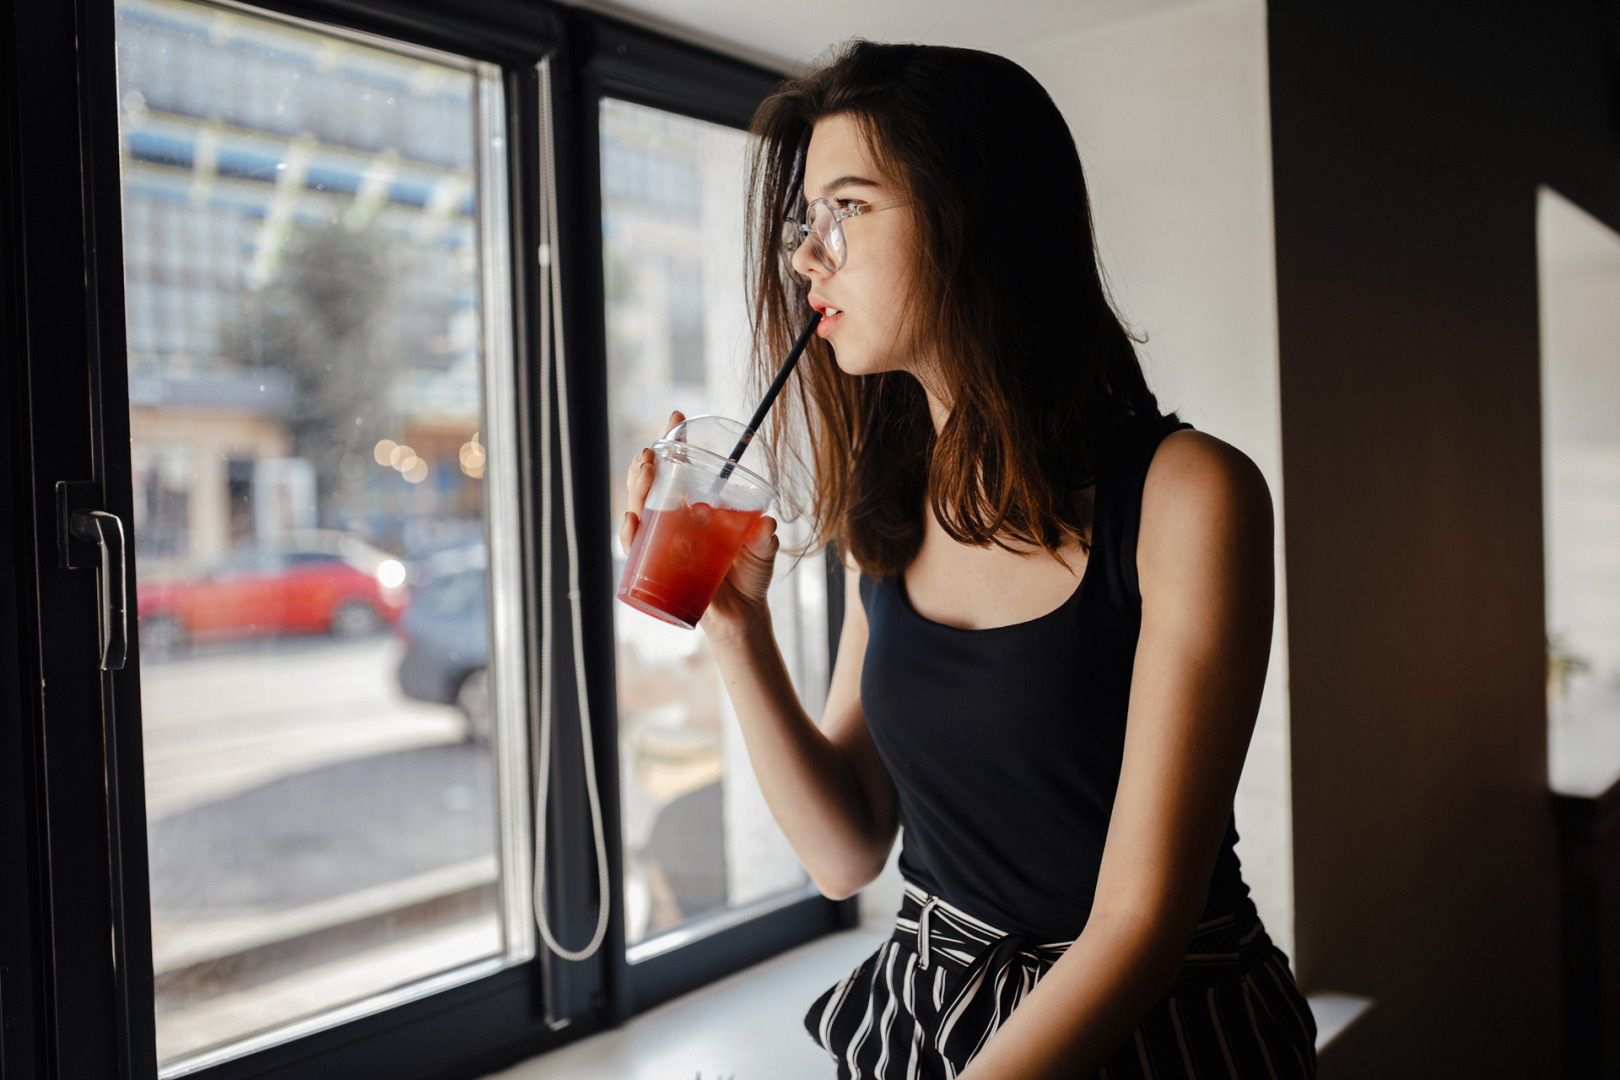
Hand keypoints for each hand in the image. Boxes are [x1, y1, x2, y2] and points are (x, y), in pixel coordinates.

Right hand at [620, 410, 778, 640]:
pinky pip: (636, 552)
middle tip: (652, 452)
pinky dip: (630, 536)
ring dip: (637, 489)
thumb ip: (765, 539)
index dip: (675, 442)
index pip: (680, 468)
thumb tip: (766, 524)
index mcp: (697, 508)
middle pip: (651, 486)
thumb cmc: (751, 577)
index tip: (677, 417)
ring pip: (639, 511)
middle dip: (646, 466)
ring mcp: (663, 545)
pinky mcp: (655, 571)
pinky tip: (632, 521)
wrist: (742, 616)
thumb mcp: (763, 553)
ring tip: (645, 471)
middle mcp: (676, 522)